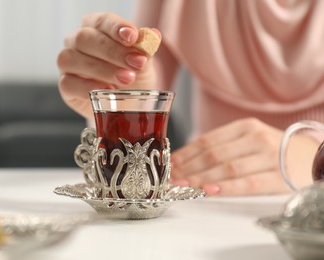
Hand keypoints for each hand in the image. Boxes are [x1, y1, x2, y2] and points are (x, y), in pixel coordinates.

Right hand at [57, 13, 159, 119]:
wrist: (128, 103)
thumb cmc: (133, 76)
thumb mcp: (144, 63)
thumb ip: (146, 49)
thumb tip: (152, 35)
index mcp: (96, 27)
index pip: (101, 21)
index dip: (116, 27)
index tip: (133, 37)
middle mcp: (76, 41)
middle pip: (85, 38)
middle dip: (113, 51)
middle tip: (137, 64)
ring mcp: (68, 63)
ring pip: (72, 59)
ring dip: (102, 69)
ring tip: (126, 78)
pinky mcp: (65, 85)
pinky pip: (68, 83)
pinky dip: (88, 88)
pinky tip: (107, 91)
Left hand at [170, 118, 315, 195]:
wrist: (311, 156)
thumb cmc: (274, 148)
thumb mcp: (249, 138)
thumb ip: (223, 145)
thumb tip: (189, 157)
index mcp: (244, 126)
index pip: (207, 140)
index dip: (187, 153)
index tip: (171, 163)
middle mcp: (255, 138)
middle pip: (213, 154)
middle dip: (189, 167)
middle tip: (172, 177)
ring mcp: (268, 156)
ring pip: (227, 168)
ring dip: (201, 178)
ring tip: (184, 185)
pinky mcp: (278, 176)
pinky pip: (248, 183)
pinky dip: (226, 187)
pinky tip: (209, 190)